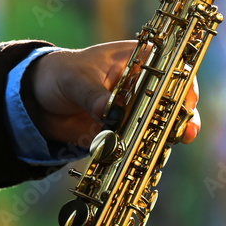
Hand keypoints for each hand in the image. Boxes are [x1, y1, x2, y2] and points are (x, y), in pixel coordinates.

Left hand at [22, 41, 199, 145]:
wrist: (39, 101)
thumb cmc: (61, 74)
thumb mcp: (75, 79)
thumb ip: (93, 95)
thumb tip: (109, 111)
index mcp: (139, 61)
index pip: (172, 70)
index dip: (184, 86)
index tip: (187, 102)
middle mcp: (143, 87)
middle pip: (172, 102)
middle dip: (181, 118)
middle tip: (186, 133)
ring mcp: (135, 113)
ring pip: (159, 127)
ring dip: (162, 140)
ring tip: (161, 150)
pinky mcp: (124, 135)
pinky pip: (137, 147)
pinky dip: (140, 156)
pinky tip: (140, 164)